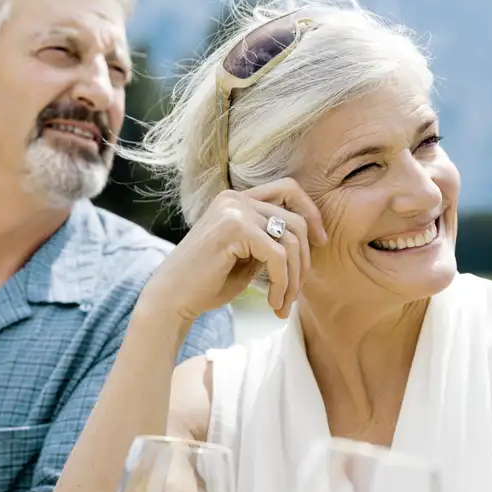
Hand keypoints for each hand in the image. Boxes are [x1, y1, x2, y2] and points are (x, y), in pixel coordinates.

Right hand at [142, 178, 326, 321]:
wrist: (172, 299)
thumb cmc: (207, 282)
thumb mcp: (246, 256)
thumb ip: (270, 241)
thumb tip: (311, 238)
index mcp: (236, 199)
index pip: (289, 189)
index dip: (311, 212)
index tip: (320, 242)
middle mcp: (235, 199)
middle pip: (297, 219)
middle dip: (304, 260)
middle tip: (296, 292)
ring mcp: (234, 211)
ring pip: (292, 240)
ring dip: (293, 279)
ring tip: (283, 303)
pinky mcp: (235, 229)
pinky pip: (278, 256)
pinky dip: (282, 283)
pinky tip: (273, 302)